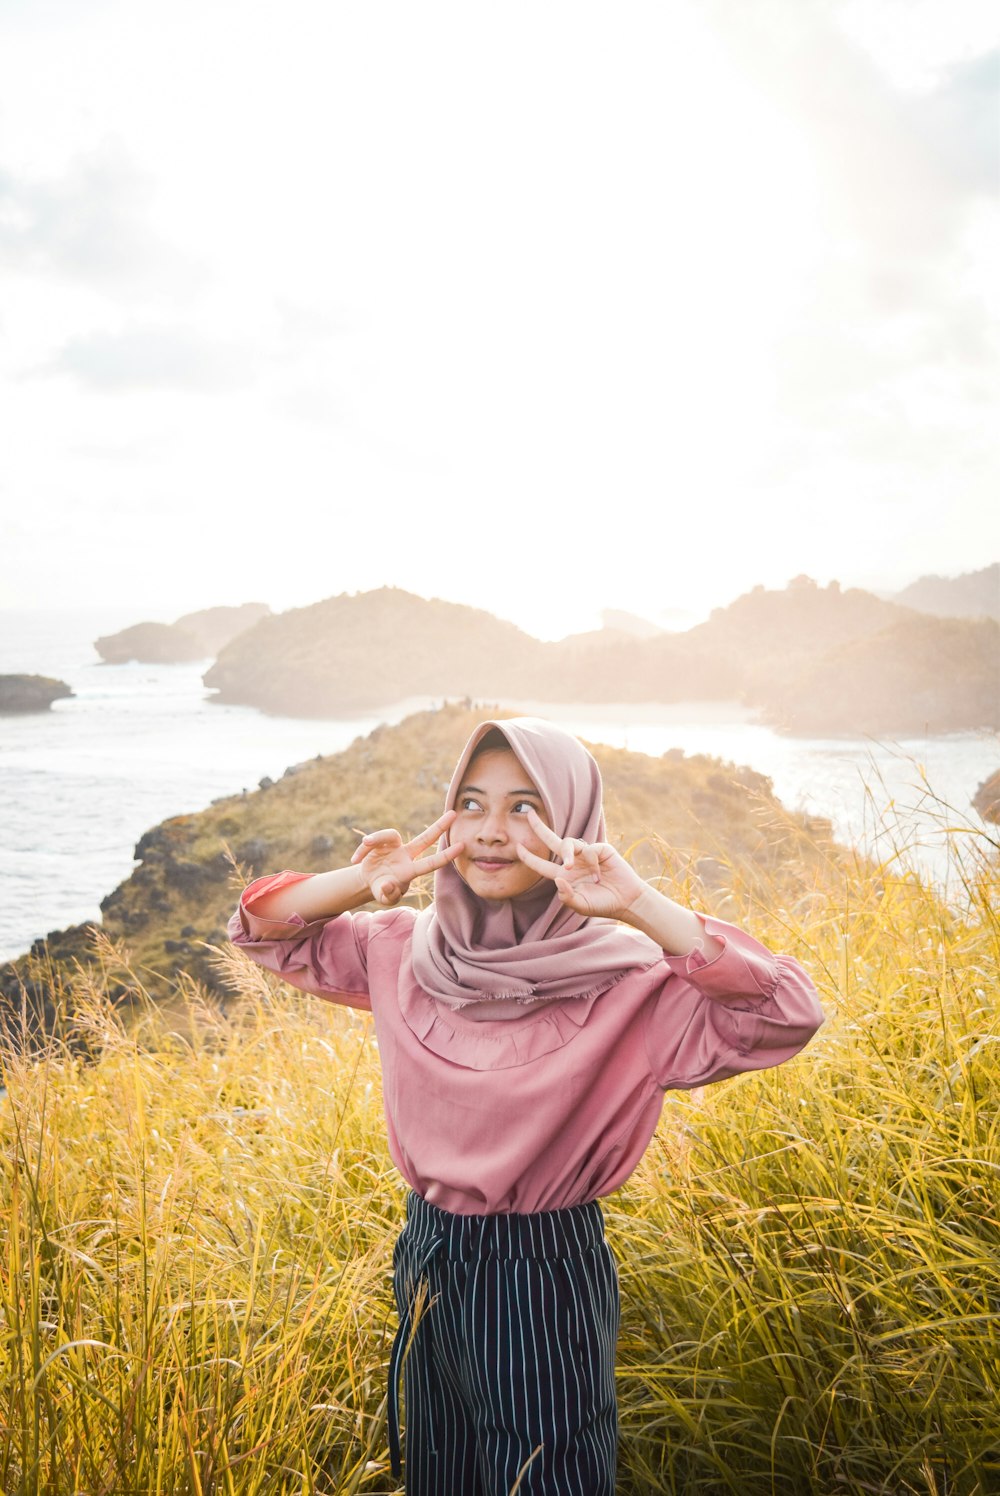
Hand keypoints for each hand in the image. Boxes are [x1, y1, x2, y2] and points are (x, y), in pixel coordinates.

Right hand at [350, 811, 463, 905]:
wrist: (370, 882)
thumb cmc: (384, 891)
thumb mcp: (385, 898)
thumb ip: (388, 895)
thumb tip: (389, 885)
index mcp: (411, 871)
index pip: (432, 863)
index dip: (446, 855)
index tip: (462, 846)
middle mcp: (406, 855)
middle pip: (426, 838)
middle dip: (440, 826)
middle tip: (454, 813)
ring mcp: (394, 847)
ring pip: (389, 835)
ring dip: (375, 839)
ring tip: (363, 849)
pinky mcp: (380, 843)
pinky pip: (372, 841)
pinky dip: (362, 850)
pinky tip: (355, 860)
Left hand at [514, 808, 646, 917]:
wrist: (626, 901)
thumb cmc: (603, 904)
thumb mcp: (580, 905)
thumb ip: (566, 896)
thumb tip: (557, 878)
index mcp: (564, 875)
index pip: (542, 865)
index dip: (529, 857)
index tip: (518, 847)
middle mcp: (574, 862)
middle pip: (552, 841)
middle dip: (539, 828)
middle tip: (529, 814)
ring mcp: (587, 854)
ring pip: (568, 842)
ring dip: (566, 854)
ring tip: (570, 867)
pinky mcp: (601, 849)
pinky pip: (589, 849)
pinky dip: (592, 862)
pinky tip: (599, 874)